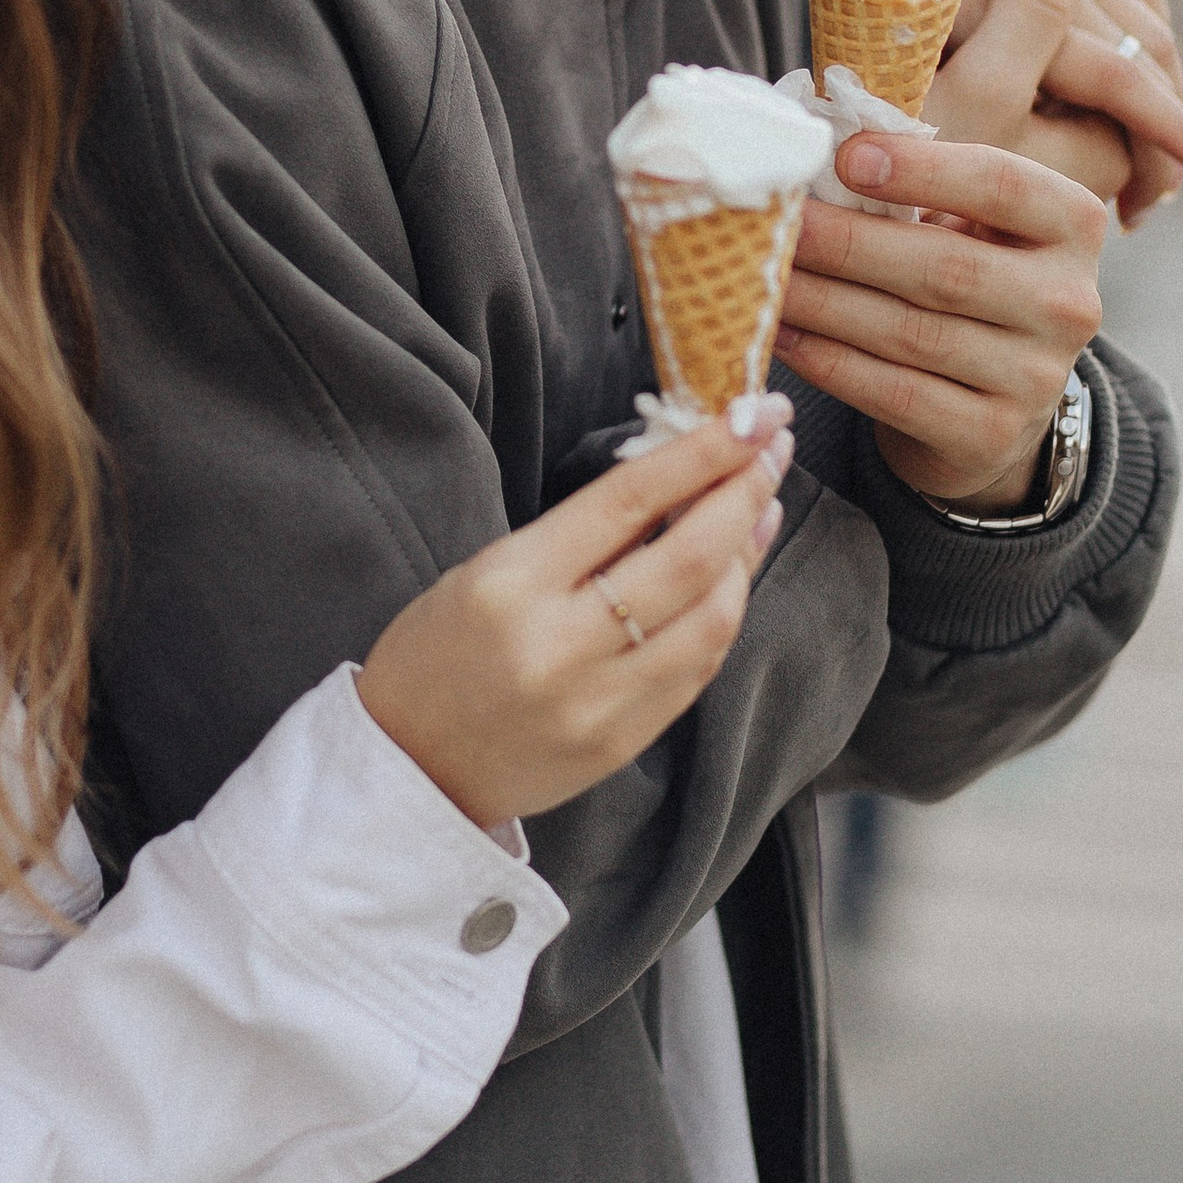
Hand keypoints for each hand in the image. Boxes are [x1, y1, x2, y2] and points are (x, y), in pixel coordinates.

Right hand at [359, 400, 792, 830]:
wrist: (408, 769)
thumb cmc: (436, 654)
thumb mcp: (486, 571)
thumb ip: (581, 536)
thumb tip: (679, 482)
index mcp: (511, 584)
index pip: (627, 500)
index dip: (702, 452)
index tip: (751, 413)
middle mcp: (559, 645)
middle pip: (686, 558)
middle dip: (744, 492)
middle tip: (774, 446)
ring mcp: (597, 703)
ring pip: (710, 620)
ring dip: (748, 555)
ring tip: (760, 504)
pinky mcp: (621, 744)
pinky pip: (697, 670)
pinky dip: (725, 614)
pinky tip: (734, 575)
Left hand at [702, 0, 1182, 225]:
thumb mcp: (872, 18)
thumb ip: (919, 89)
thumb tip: (934, 167)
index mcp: (1024, 2)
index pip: (1120, 89)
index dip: (1161, 147)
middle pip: (1150, 64)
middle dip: (1169, 137)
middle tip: (1156, 205)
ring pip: (1150, 25)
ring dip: (1164, 90)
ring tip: (1160, 149)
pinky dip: (1151, 36)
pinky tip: (1147, 68)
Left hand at [773, 132, 1105, 511]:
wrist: (995, 409)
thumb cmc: (966, 287)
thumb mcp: (972, 226)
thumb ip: (920, 186)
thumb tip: (816, 146)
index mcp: (1072, 224)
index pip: (1001, 184)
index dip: (923, 168)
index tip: (845, 157)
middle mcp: (1069, 301)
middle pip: (945, 266)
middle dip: (848, 243)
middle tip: (779, 224)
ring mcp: (1036, 376)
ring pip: (911, 333)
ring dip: (825, 303)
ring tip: (766, 278)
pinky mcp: (991, 434)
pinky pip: (895, 393)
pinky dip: (829, 362)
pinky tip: (784, 336)